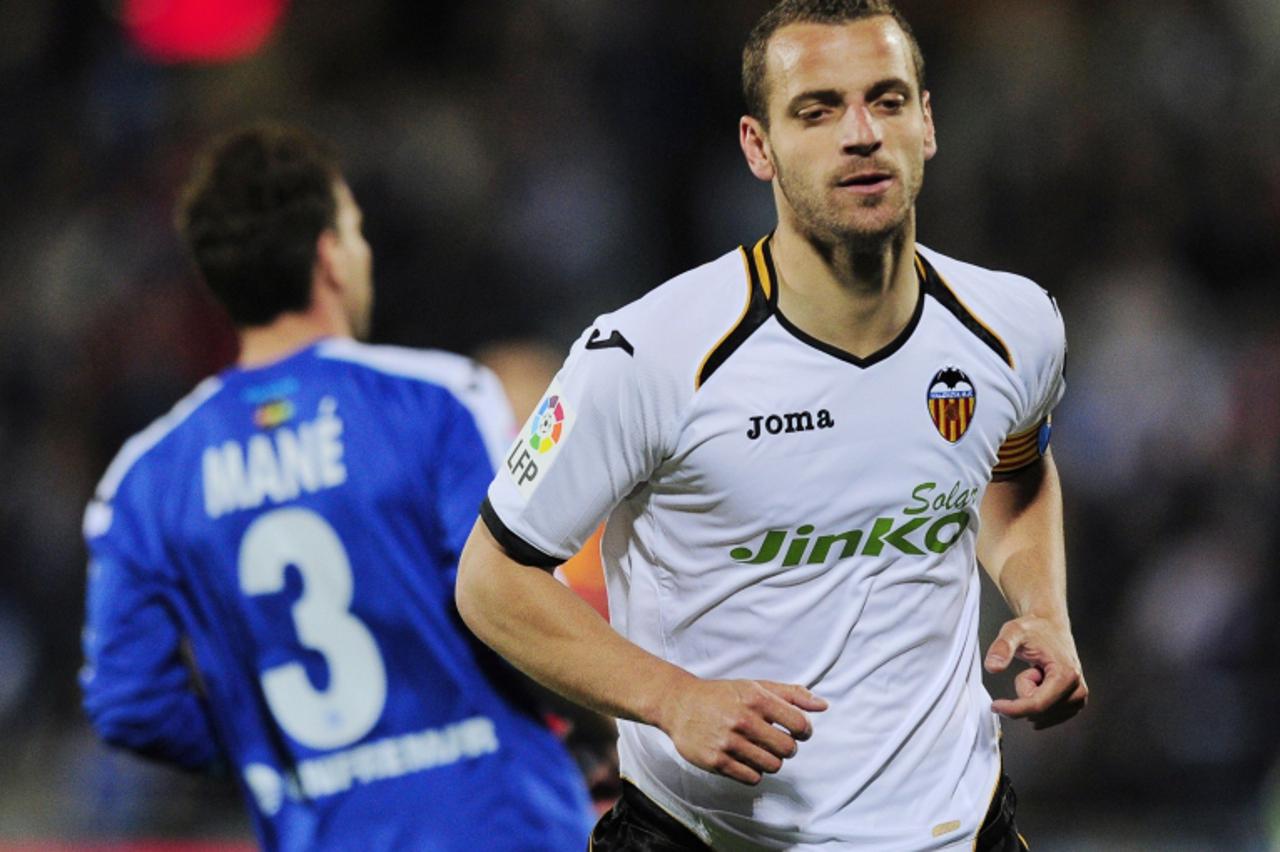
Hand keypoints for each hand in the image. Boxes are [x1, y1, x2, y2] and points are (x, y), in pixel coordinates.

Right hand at [657, 678, 827, 784]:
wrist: (680, 704)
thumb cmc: (723, 695)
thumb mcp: (756, 687)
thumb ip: (791, 694)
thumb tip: (824, 706)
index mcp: (755, 698)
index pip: (800, 724)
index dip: (804, 731)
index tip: (797, 731)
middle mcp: (742, 720)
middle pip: (788, 749)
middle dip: (788, 748)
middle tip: (777, 742)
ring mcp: (728, 742)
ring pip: (772, 766)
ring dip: (771, 760)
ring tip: (759, 749)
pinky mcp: (716, 761)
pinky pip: (752, 778)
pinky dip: (754, 771)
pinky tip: (745, 758)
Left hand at [985, 615, 1086, 729]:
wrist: (1050, 627)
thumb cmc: (1035, 629)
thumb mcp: (1013, 632)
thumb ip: (1002, 648)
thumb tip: (993, 667)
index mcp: (1066, 675)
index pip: (1037, 705)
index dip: (1013, 709)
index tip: (995, 706)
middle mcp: (1078, 690)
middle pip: (1037, 711)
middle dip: (1025, 692)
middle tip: (1032, 669)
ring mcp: (1078, 699)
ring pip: (1040, 715)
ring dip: (1031, 696)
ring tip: (1038, 673)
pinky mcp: (1074, 704)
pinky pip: (1045, 716)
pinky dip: (1038, 701)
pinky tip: (1043, 683)